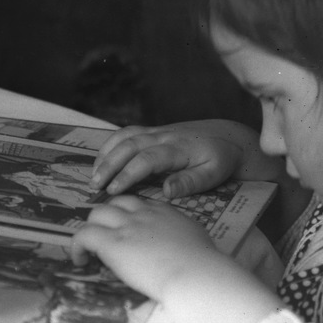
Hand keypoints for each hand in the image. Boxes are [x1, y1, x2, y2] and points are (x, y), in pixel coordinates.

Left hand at [72, 195, 282, 322]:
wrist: (197, 276)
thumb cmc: (206, 270)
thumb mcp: (200, 248)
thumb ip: (190, 246)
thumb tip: (195, 260)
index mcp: (168, 213)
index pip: (141, 205)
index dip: (130, 217)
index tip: (127, 233)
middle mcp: (145, 214)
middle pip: (116, 203)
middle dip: (107, 218)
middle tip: (103, 239)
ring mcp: (127, 226)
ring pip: (96, 212)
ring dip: (90, 229)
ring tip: (88, 250)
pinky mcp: (112, 243)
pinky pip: (83, 234)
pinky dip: (76, 245)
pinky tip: (79, 260)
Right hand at [90, 121, 251, 197]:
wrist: (229, 136)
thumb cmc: (222, 159)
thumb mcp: (214, 174)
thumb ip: (190, 182)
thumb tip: (166, 191)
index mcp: (177, 148)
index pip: (146, 159)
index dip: (127, 174)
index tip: (113, 190)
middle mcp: (163, 136)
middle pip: (129, 145)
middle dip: (108, 164)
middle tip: (94, 185)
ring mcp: (157, 131)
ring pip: (125, 137)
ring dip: (106, 154)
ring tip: (93, 175)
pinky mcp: (154, 131)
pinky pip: (127, 133)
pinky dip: (111, 144)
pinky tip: (102, 160)